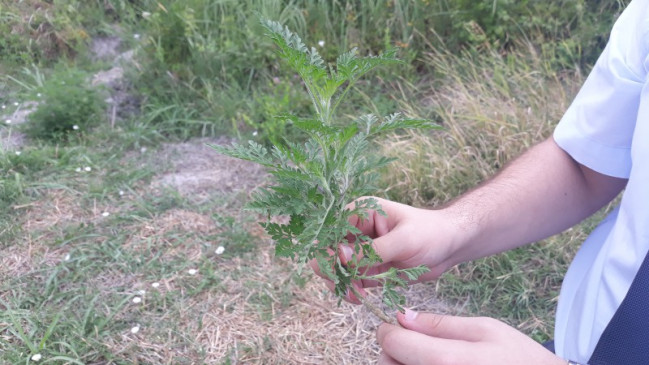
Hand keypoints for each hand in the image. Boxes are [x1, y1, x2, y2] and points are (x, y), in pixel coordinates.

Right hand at [309, 197, 459, 302]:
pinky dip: (351, 290)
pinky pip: (351, 281)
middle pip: (328, 251)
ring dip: (341, 283)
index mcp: (359, 212)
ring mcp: (360, 250)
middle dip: (333, 270)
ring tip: (356, 294)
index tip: (343, 266)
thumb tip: (341, 256)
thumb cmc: (431, 233)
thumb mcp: (403, 240)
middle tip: (348, 285)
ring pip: (336, 269)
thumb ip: (372, 250)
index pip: (331, 231)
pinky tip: (360, 297)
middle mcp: (355, 230)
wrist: (450, 246)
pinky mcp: (368, 268)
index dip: (330, 250)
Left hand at [377, 309, 565, 364]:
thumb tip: (402, 316)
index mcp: (447, 361)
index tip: (398, 326)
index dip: (390, 330)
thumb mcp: (486, 329)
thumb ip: (440, 324)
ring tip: (428, 360)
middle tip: (413, 345)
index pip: (392, 342)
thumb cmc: (519, 359)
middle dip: (393, 352)